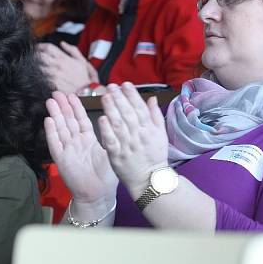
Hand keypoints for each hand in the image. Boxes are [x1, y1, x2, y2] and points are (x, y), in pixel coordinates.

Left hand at [38, 42, 94, 92]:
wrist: (84, 91)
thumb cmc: (83, 77)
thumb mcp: (81, 60)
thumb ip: (72, 50)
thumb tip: (63, 44)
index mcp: (63, 57)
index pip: (48, 47)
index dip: (40, 46)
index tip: (37, 48)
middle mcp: (57, 65)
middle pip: (40, 56)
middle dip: (36, 55)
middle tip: (35, 57)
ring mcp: (53, 74)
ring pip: (39, 67)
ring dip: (36, 66)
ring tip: (37, 67)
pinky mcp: (51, 83)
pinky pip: (40, 77)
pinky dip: (39, 76)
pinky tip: (40, 77)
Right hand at [44, 91, 117, 203]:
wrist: (98, 194)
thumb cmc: (106, 176)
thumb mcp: (109, 151)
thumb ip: (107, 135)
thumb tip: (110, 118)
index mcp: (88, 139)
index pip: (80, 119)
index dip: (76, 107)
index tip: (72, 95)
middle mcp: (76, 142)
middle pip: (68, 121)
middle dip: (63, 106)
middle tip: (57, 92)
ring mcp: (68, 150)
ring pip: (60, 128)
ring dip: (55, 115)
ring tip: (51, 101)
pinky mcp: (61, 159)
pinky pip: (55, 143)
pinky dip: (51, 132)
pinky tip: (48, 120)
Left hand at [98, 82, 168, 197]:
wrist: (149, 179)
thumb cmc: (155, 156)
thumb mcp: (160, 134)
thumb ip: (155, 115)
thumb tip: (152, 98)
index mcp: (150, 129)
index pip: (140, 108)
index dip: (132, 95)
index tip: (124, 84)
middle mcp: (139, 135)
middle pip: (128, 113)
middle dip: (119, 98)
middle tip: (111, 86)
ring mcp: (127, 145)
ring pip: (118, 124)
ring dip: (111, 109)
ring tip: (105, 97)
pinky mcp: (117, 155)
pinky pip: (111, 141)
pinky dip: (106, 130)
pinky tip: (102, 118)